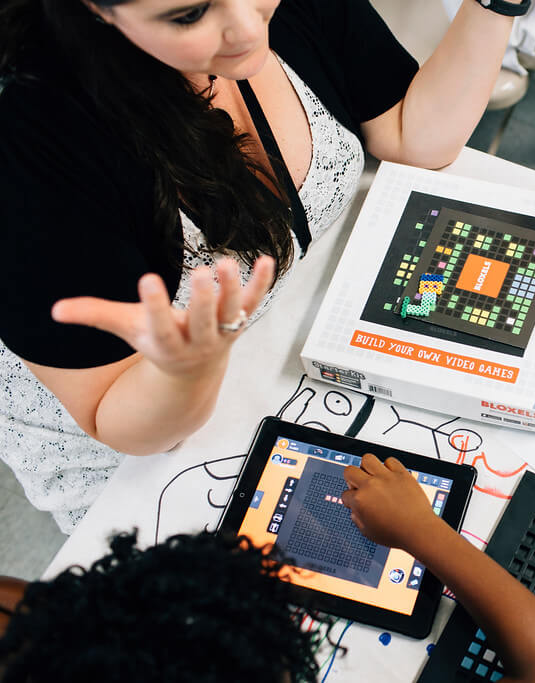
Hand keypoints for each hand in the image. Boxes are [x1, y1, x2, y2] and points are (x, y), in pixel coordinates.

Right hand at [51, 257, 274, 379]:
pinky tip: (267, 260)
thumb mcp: (127, 329)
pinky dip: (262, 282)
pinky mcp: (242, 319)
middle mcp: (199, 340)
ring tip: (227, 262)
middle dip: (202, 299)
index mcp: (167, 343)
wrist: (195, 370)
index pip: (160, 326)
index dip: (154, 305)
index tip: (147, 279)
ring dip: (233, 288)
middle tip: (199, 273)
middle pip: (203, 321)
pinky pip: (255, 301)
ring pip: (233, 312)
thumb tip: (55, 310)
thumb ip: (95, 316)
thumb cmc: (158, 341)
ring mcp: (224, 331)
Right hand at [341, 454, 441, 549]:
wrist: (418, 530)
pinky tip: (390, 476)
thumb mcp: (368, 532)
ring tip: (373, 476)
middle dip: (351, 479)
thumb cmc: (396, 533)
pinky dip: (389, 466)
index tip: (357, 502)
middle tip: (360, 486)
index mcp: (360, 500)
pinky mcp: (402, 474)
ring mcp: (386, 477)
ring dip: (367, 467)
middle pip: (350, 470)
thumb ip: (358, 519)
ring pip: (368, 458)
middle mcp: (371, 485)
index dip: (350, 500)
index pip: (345, 494)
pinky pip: (390, 461)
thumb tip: (355, 511)